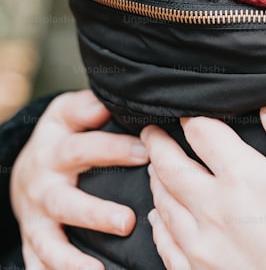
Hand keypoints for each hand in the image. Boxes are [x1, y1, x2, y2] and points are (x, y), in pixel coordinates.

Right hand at [11, 89, 149, 269]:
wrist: (25, 169)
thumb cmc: (63, 138)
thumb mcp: (67, 114)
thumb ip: (86, 108)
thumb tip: (103, 105)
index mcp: (55, 152)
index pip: (82, 149)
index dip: (113, 149)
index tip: (146, 152)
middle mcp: (41, 188)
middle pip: (64, 203)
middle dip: (94, 213)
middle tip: (127, 222)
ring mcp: (35, 219)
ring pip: (49, 241)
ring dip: (70, 258)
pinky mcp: (33, 241)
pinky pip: (38, 263)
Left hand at [143, 104, 265, 269]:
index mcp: (242, 175)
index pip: (202, 134)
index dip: (191, 118)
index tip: (183, 113)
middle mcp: (213, 208)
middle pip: (170, 169)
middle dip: (158, 146)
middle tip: (151, 133)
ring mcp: (203, 245)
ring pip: (164, 205)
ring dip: (157, 183)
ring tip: (156, 169)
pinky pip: (166, 247)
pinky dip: (158, 228)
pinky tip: (158, 220)